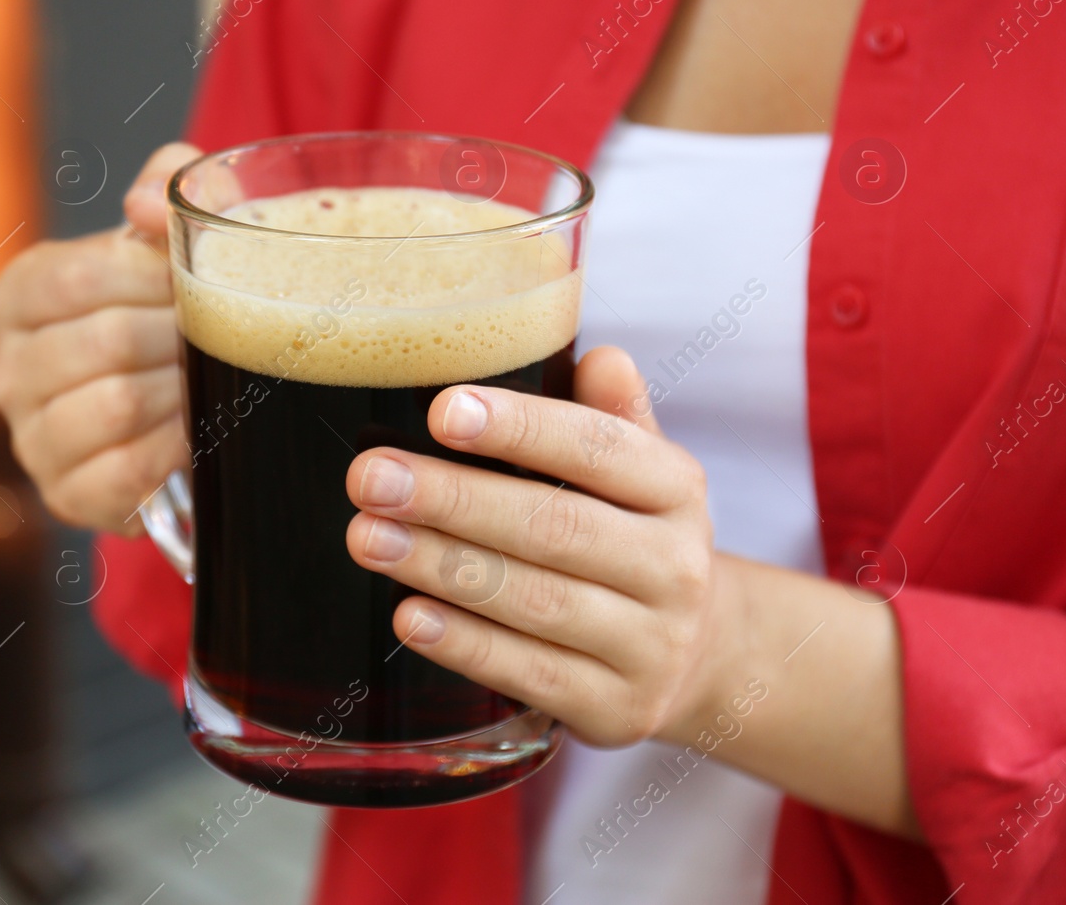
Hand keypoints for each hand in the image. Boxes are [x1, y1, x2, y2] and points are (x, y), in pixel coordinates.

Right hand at [0, 143, 199, 532]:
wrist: (166, 409)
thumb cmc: (159, 308)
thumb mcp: (161, 236)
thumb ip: (165, 186)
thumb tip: (147, 203)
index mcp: (18, 297)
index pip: (75, 277)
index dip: (151, 276)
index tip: (197, 278)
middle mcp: (9, 370)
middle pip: (106, 341)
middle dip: (181, 333)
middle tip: (225, 329)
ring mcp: (32, 438)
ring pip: (116, 405)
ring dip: (183, 388)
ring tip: (215, 376)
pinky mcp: (68, 495)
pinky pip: (128, 468)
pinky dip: (177, 445)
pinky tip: (200, 428)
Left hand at [344, 346, 727, 747]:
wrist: (698, 656)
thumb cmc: (632, 538)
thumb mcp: (639, 472)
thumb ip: (611, 416)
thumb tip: (599, 356)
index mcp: (676, 490)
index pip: (600, 449)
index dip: (522, 429)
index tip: (443, 410)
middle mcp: (674, 567)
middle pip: (556, 528)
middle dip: (454, 500)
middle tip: (370, 477)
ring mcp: (650, 646)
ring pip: (536, 603)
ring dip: (442, 568)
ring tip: (367, 536)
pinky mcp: (615, 710)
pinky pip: (530, 674)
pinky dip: (464, 645)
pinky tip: (407, 615)